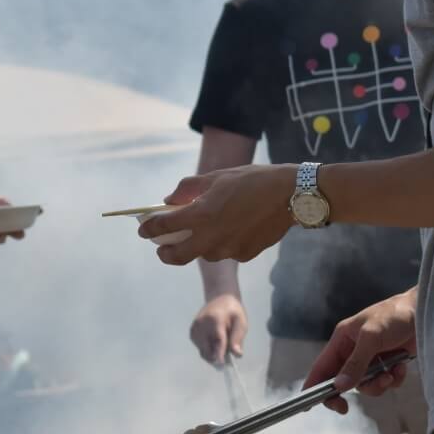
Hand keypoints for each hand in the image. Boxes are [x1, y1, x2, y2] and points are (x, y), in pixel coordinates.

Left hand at [138, 164, 296, 264]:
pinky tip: (233, 228)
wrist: (290, 195)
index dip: (149, 228)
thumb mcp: (216, 177)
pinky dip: (222, 243)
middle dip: (164, 253)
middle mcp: (211, 237)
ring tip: (204, 230)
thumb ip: (187, 190)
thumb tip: (169, 201)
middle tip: (161, 248)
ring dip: (197, 246)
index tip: (143, 229)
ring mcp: (228, 249)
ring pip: (203, 254)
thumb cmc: (252, 180)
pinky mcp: (244, 254)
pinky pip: (226, 252)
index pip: (163, 226)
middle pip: (176, 257)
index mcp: (201, 214)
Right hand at [190, 295, 248, 365]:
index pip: (218, 340)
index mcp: (215, 320)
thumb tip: (237, 354)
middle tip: (228, 355)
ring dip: (213, 353)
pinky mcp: (192, 332)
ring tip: (221, 342)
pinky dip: (208, 349)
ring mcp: (195, 328)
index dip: (220, 353)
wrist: (220, 298)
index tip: (221, 364)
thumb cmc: (233, 311)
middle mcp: (201, 324)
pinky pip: (200, 349)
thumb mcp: (240, 322)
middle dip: (218, 355)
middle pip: (208, 349)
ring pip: (203, 351)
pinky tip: (214, 340)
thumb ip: (238, 338)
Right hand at [303, 288, 417, 414]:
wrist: (426, 313)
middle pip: (341, 380)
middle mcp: (354, 350)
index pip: (321, 366)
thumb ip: (356, 362)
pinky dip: (393, 379)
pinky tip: (401, 366)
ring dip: (377, 384)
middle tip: (345, 408)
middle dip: (347, 391)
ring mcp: (371, 358)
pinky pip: (384, 382)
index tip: (306, 405)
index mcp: (343, 339)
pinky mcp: (388, 364)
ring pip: (365, 385)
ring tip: (389, 374)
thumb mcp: (372, 337)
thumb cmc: (395, 316)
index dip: (312, 385)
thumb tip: (339, 386)